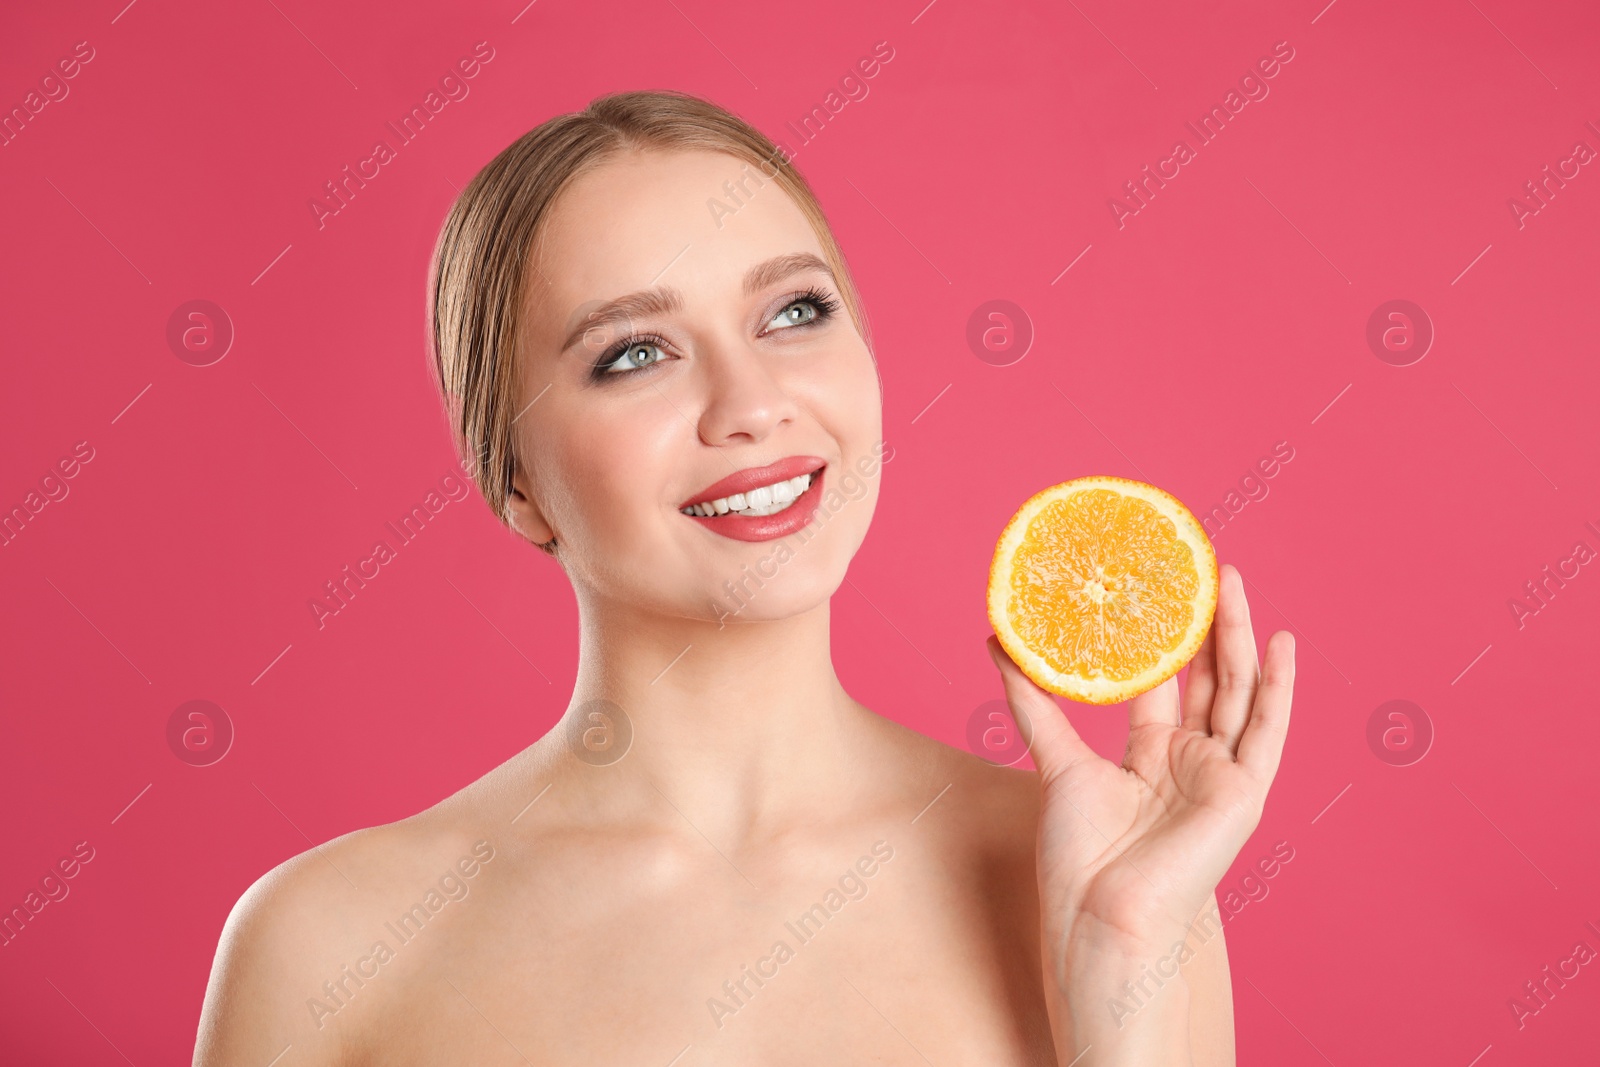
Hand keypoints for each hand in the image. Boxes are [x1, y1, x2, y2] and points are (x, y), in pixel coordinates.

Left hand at [987, 563, 1294, 979]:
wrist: (1101, 916)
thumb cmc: (1078, 858)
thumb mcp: (1055, 762)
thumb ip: (1033, 703)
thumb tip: (998, 643)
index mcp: (1152, 758)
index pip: (1166, 682)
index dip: (1165, 636)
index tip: (1159, 587)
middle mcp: (1191, 762)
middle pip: (1206, 678)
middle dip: (1206, 623)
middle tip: (1202, 567)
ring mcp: (1220, 776)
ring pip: (1235, 691)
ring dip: (1238, 636)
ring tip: (1231, 580)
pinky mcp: (1242, 794)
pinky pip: (1266, 731)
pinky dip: (1278, 687)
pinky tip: (1284, 642)